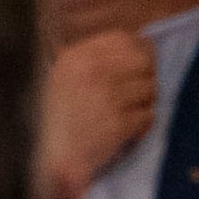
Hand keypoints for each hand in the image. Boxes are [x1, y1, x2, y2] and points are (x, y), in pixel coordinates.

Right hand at [35, 27, 159, 198]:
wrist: (48, 159)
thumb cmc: (52, 119)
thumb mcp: (61, 76)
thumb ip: (90, 61)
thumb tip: (134, 47)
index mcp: (76, 56)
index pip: (123, 39)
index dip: (137, 51)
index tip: (137, 65)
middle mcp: (94, 71)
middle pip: (143, 61)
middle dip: (146, 76)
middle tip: (139, 92)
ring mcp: (108, 97)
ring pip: (150, 89)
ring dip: (145, 102)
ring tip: (130, 113)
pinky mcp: (119, 124)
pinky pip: (148, 116)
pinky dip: (143, 124)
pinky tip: (129, 131)